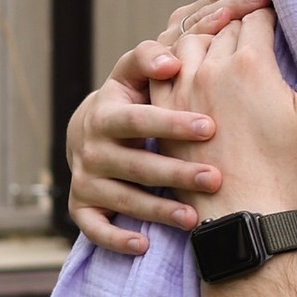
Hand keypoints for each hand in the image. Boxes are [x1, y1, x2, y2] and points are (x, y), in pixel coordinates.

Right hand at [65, 0, 272, 253]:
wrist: (94, 143)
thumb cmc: (136, 104)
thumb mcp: (139, 75)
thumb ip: (159, 54)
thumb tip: (178, 50)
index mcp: (111, 104)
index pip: (135, 102)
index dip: (165, 103)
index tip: (201, 109)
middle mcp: (93, 139)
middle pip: (130, 147)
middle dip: (171, 152)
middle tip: (214, 161)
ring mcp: (86, 176)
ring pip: (121, 193)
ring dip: (156, 203)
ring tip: (195, 214)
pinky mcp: (82, 209)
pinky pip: (96, 228)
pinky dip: (117, 238)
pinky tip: (146, 246)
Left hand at [183, 8, 296, 218]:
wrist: (244, 214)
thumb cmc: (286, 167)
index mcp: (250, 64)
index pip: (256, 17)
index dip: (268, 15)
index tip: (274, 19)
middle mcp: (211, 69)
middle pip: (223, 26)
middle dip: (239, 23)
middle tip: (252, 30)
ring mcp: (182, 89)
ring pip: (189, 40)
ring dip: (205, 38)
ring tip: (221, 48)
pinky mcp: (162, 111)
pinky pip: (159, 69)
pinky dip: (172, 61)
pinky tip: (187, 68)